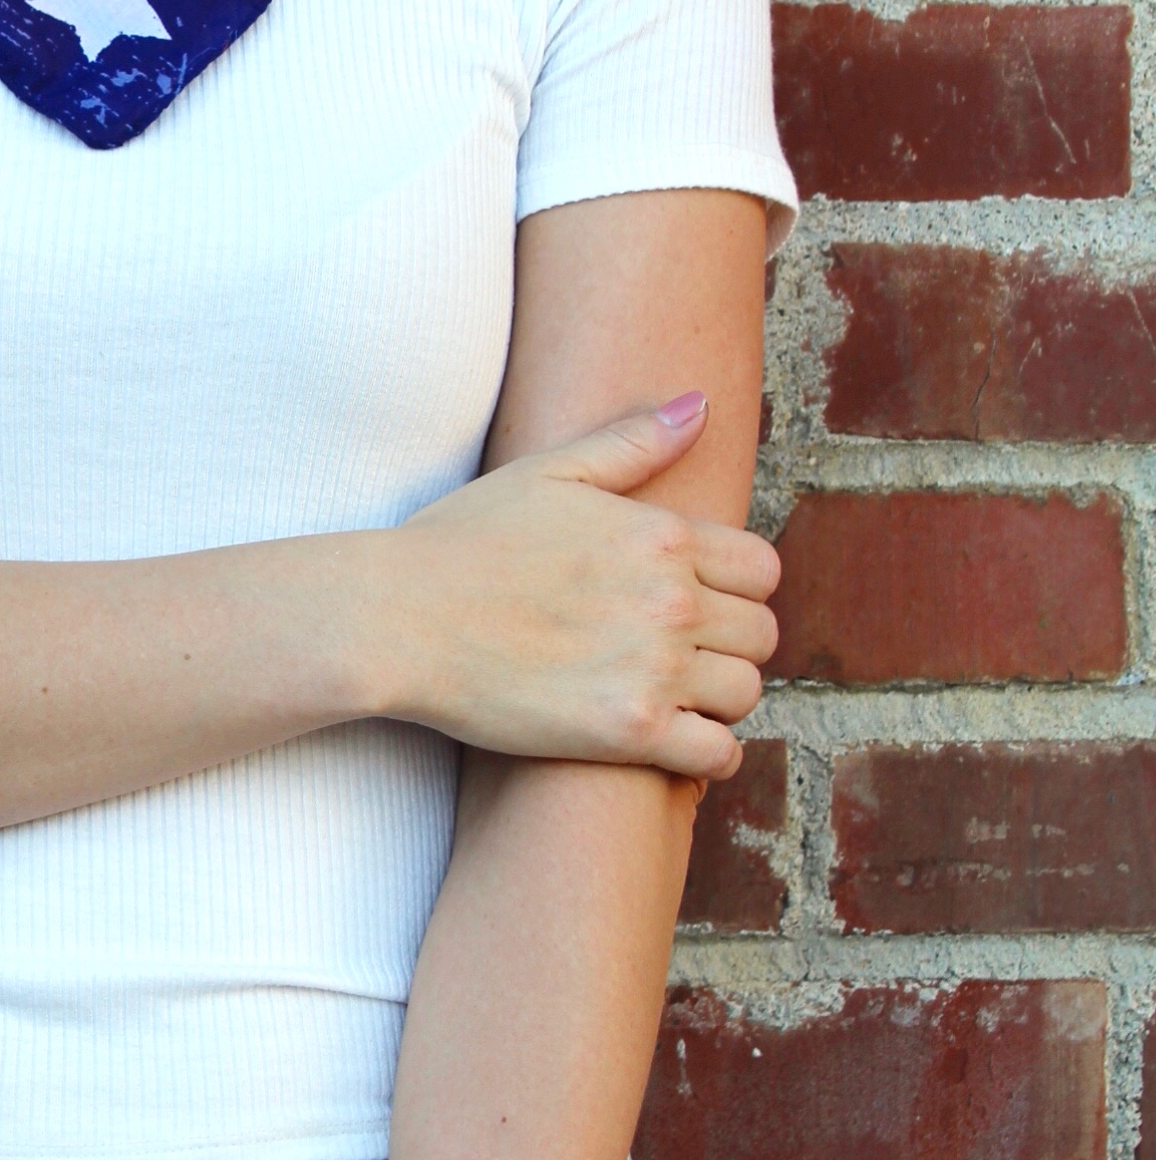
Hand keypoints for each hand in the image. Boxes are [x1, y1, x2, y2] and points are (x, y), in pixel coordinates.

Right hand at [370, 393, 779, 781]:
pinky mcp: (628, 732)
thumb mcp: (547, 473)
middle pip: (762, 634)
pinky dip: (708, 754)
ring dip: (719, 699)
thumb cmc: (460, 542)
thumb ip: (633, 442)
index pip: (762, 569)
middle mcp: (672, 600)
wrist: (396, 620)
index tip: (700, 604)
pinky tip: (671, 741)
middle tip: (683, 656)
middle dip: (730, 645)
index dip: (739, 589)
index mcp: (660, 535)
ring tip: (676, 698)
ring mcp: (653, 668)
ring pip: (745, 692)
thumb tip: (702, 404)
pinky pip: (718, 755)